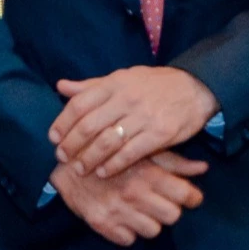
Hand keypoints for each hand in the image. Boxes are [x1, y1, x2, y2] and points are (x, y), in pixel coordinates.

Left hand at [50, 67, 218, 178]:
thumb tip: (61, 86)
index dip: (63, 122)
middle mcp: (126, 98)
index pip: (80, 103)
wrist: (194, 88)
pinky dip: (113, 165)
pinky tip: (103, 172)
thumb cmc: (154, 84)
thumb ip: (92, 85)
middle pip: (89, 125)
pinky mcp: (159, 134)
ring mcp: (143, 116)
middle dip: (72, 144)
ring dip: (89, 158)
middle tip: (63, 157)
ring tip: (80, 169)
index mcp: (115, 83)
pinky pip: (130, 153)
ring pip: (107, 142)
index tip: (54, 137)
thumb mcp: (123, 77)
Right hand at [50, 150, 207, 246]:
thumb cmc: (112, 149)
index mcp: (148, 173)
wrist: (68, 158)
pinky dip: (128, 231)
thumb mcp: (144, 149)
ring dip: (150, 221)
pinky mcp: (101, 223)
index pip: (185, 195)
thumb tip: (203, 167)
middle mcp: (134, 193)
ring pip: (153, 231)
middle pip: (172, 216)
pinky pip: (128, 240)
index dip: (191, 197)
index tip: (189, 195)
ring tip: (142, 208)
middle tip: (162, 200)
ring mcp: (117, 210)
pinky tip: (125, 216)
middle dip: (170, 209)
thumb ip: (175, 161)